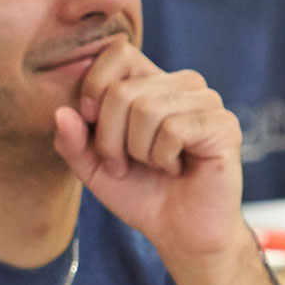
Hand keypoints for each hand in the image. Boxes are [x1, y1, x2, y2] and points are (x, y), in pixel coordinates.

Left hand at [52, 45, 248, 260]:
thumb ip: (72, 142)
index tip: (91, 124)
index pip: (118, 52)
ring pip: (147, 109)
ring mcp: (206, 101)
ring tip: (154, 166)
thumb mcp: (94, 169)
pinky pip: (173, 129)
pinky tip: (177, 168)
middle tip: (125, 164)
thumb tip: (62, 113)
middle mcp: (181, 84)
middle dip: (110, 139)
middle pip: (122, 90)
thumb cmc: (141, 194)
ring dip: (138, 151)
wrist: (181, 233)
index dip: (94, 87)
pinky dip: (163, 157)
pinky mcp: (223, 124)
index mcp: (151, 82)